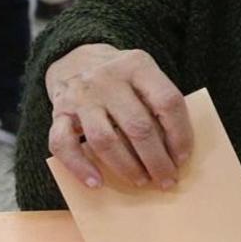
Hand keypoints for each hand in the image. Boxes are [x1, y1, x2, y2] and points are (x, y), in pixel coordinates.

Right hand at [46, 44, 193, 190]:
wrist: (76, 58)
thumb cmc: (121, 78)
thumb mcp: (144, 74)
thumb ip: (159, 101)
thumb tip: (177, 151)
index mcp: (138, 65)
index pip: (167, 102)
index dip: (180, 134)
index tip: (182, 158)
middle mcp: (107, 78)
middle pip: (138, 127)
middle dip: (157, 161)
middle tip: (166, 180)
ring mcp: (81, 95)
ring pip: (105, 140)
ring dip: (127, 167)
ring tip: (141, 181)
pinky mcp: (58, 112)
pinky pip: (63, 145)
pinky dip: (80, 167)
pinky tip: (96, 183)